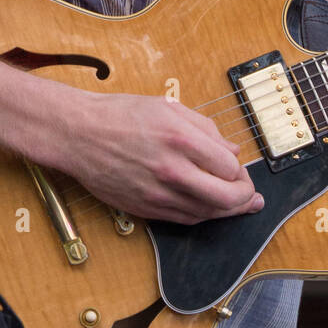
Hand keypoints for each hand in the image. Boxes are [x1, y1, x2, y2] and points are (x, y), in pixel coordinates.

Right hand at [58, 92, 263, 223]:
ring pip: (206, 213)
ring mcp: (157, 193)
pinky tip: (209, 208)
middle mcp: (172, 170)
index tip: (238, 167)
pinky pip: (184, 219)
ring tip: (238, 205)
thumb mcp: (169, 107)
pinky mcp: (145, 208)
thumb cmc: (122, 115)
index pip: (230, 167)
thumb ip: (206, 129)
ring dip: (227, 211)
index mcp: (181, 139)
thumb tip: (232, 150)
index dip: (240, 170)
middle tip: (249, 193)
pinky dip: (202, 215)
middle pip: (225, 198)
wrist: (78, 134)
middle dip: (244, 197)